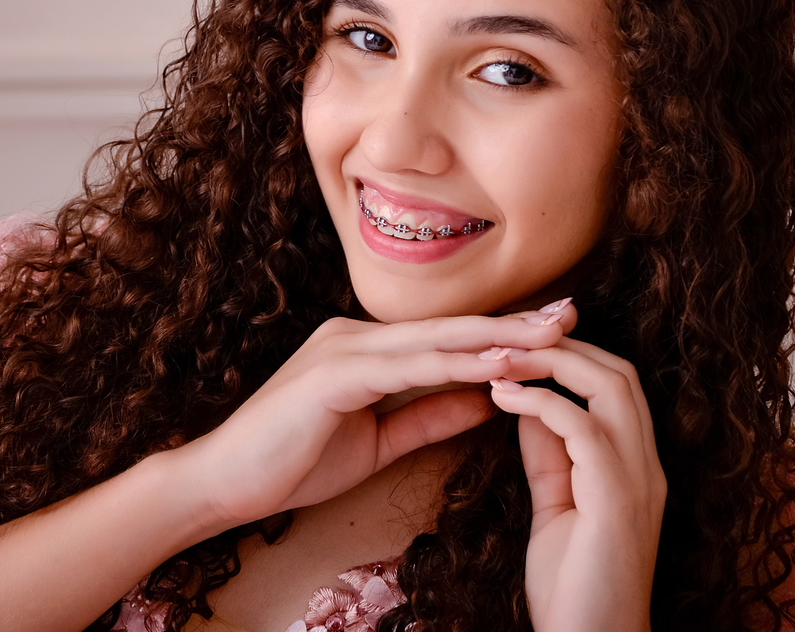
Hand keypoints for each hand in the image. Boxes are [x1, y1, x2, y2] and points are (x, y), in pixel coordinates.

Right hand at [180, 311, 566, 529]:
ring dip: (495, 337)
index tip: (554, 332)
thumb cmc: (291, 461)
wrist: (223, 481)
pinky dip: (453, 365)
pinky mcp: (332, 372)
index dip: (501, 335)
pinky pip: (405, 367)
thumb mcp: (376, 441)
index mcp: (367, 349)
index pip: (446, 340)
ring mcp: (343, 348)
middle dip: (513, 323)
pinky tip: (494, 365)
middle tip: (570, 313)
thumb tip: (484, 399)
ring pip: (434, 340)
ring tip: (548, 334)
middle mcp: (356, 336)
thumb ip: (426, 415)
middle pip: (449, 328)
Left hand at [488, 303, 665, 631]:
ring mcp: (638, 481)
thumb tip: (526, 401)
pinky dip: (540, 402)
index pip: (614, 382)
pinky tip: (500, 397)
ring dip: (550, 362)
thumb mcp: (556, 504)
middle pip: (619, 371)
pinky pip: (582, 427)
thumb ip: (549, 453)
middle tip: (503, 336)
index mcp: (635, 464)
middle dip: (560, 344)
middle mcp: (647, 465)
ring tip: (498, 358)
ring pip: (610, 386)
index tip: (516, 340)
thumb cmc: (572, 587)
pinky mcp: (617, 501)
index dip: (569, 352)